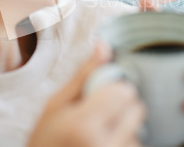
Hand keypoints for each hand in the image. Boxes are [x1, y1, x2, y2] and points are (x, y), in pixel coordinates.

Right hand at [27, 43, 144, 146]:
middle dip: (122, 107)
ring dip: (125, 129)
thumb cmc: (45, 141)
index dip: (114, 89)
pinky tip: (103, 146)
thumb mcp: (54, 106)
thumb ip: (82, 76)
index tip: (100, 95)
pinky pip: (136, 146)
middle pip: (137, 110)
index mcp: (83, 125)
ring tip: (98, 137)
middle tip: (99, 116)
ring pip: (139, 131)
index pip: (125, 93)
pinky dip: (124, 144)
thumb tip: (104, 46)